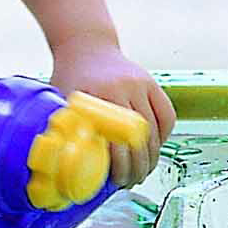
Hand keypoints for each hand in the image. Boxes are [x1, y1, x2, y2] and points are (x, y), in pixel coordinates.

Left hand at [49, 39, 174, 187]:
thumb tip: (64, 169)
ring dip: (152, 156)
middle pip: (141, 139)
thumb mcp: (59, 102)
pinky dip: (163, 136)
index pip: (116, 141)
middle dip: (138, 167)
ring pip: (157, 130)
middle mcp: (123, 89)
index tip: (115, 181)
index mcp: (97, 96)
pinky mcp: (152, 83)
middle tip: (131, 181)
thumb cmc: (69, 78)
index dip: (119, 167)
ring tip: (142, 171)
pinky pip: (167, 116)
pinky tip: (153, 149)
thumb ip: (65, 130)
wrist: (86, 46)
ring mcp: (141, 85)